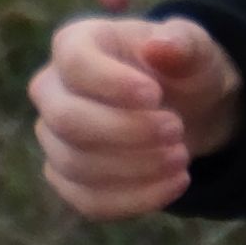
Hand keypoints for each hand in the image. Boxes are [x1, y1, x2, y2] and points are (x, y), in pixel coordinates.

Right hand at [33, 14, 242, 220]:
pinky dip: (134, 199)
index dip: (111, 83)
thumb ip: (183, 44)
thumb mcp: (194, 50)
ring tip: (181, 157)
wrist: (187, 110)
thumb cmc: (181, 71)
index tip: (155, 96)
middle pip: (67, 120)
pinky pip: (87, 201)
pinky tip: (174, 184)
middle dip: (126, 132)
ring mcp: (54, 137)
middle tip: (176, 130)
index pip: (73, 63)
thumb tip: (159, 46)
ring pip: (75, 164)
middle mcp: (51, 90)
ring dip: (135, 168)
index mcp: (75, 44)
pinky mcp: (67, 178)